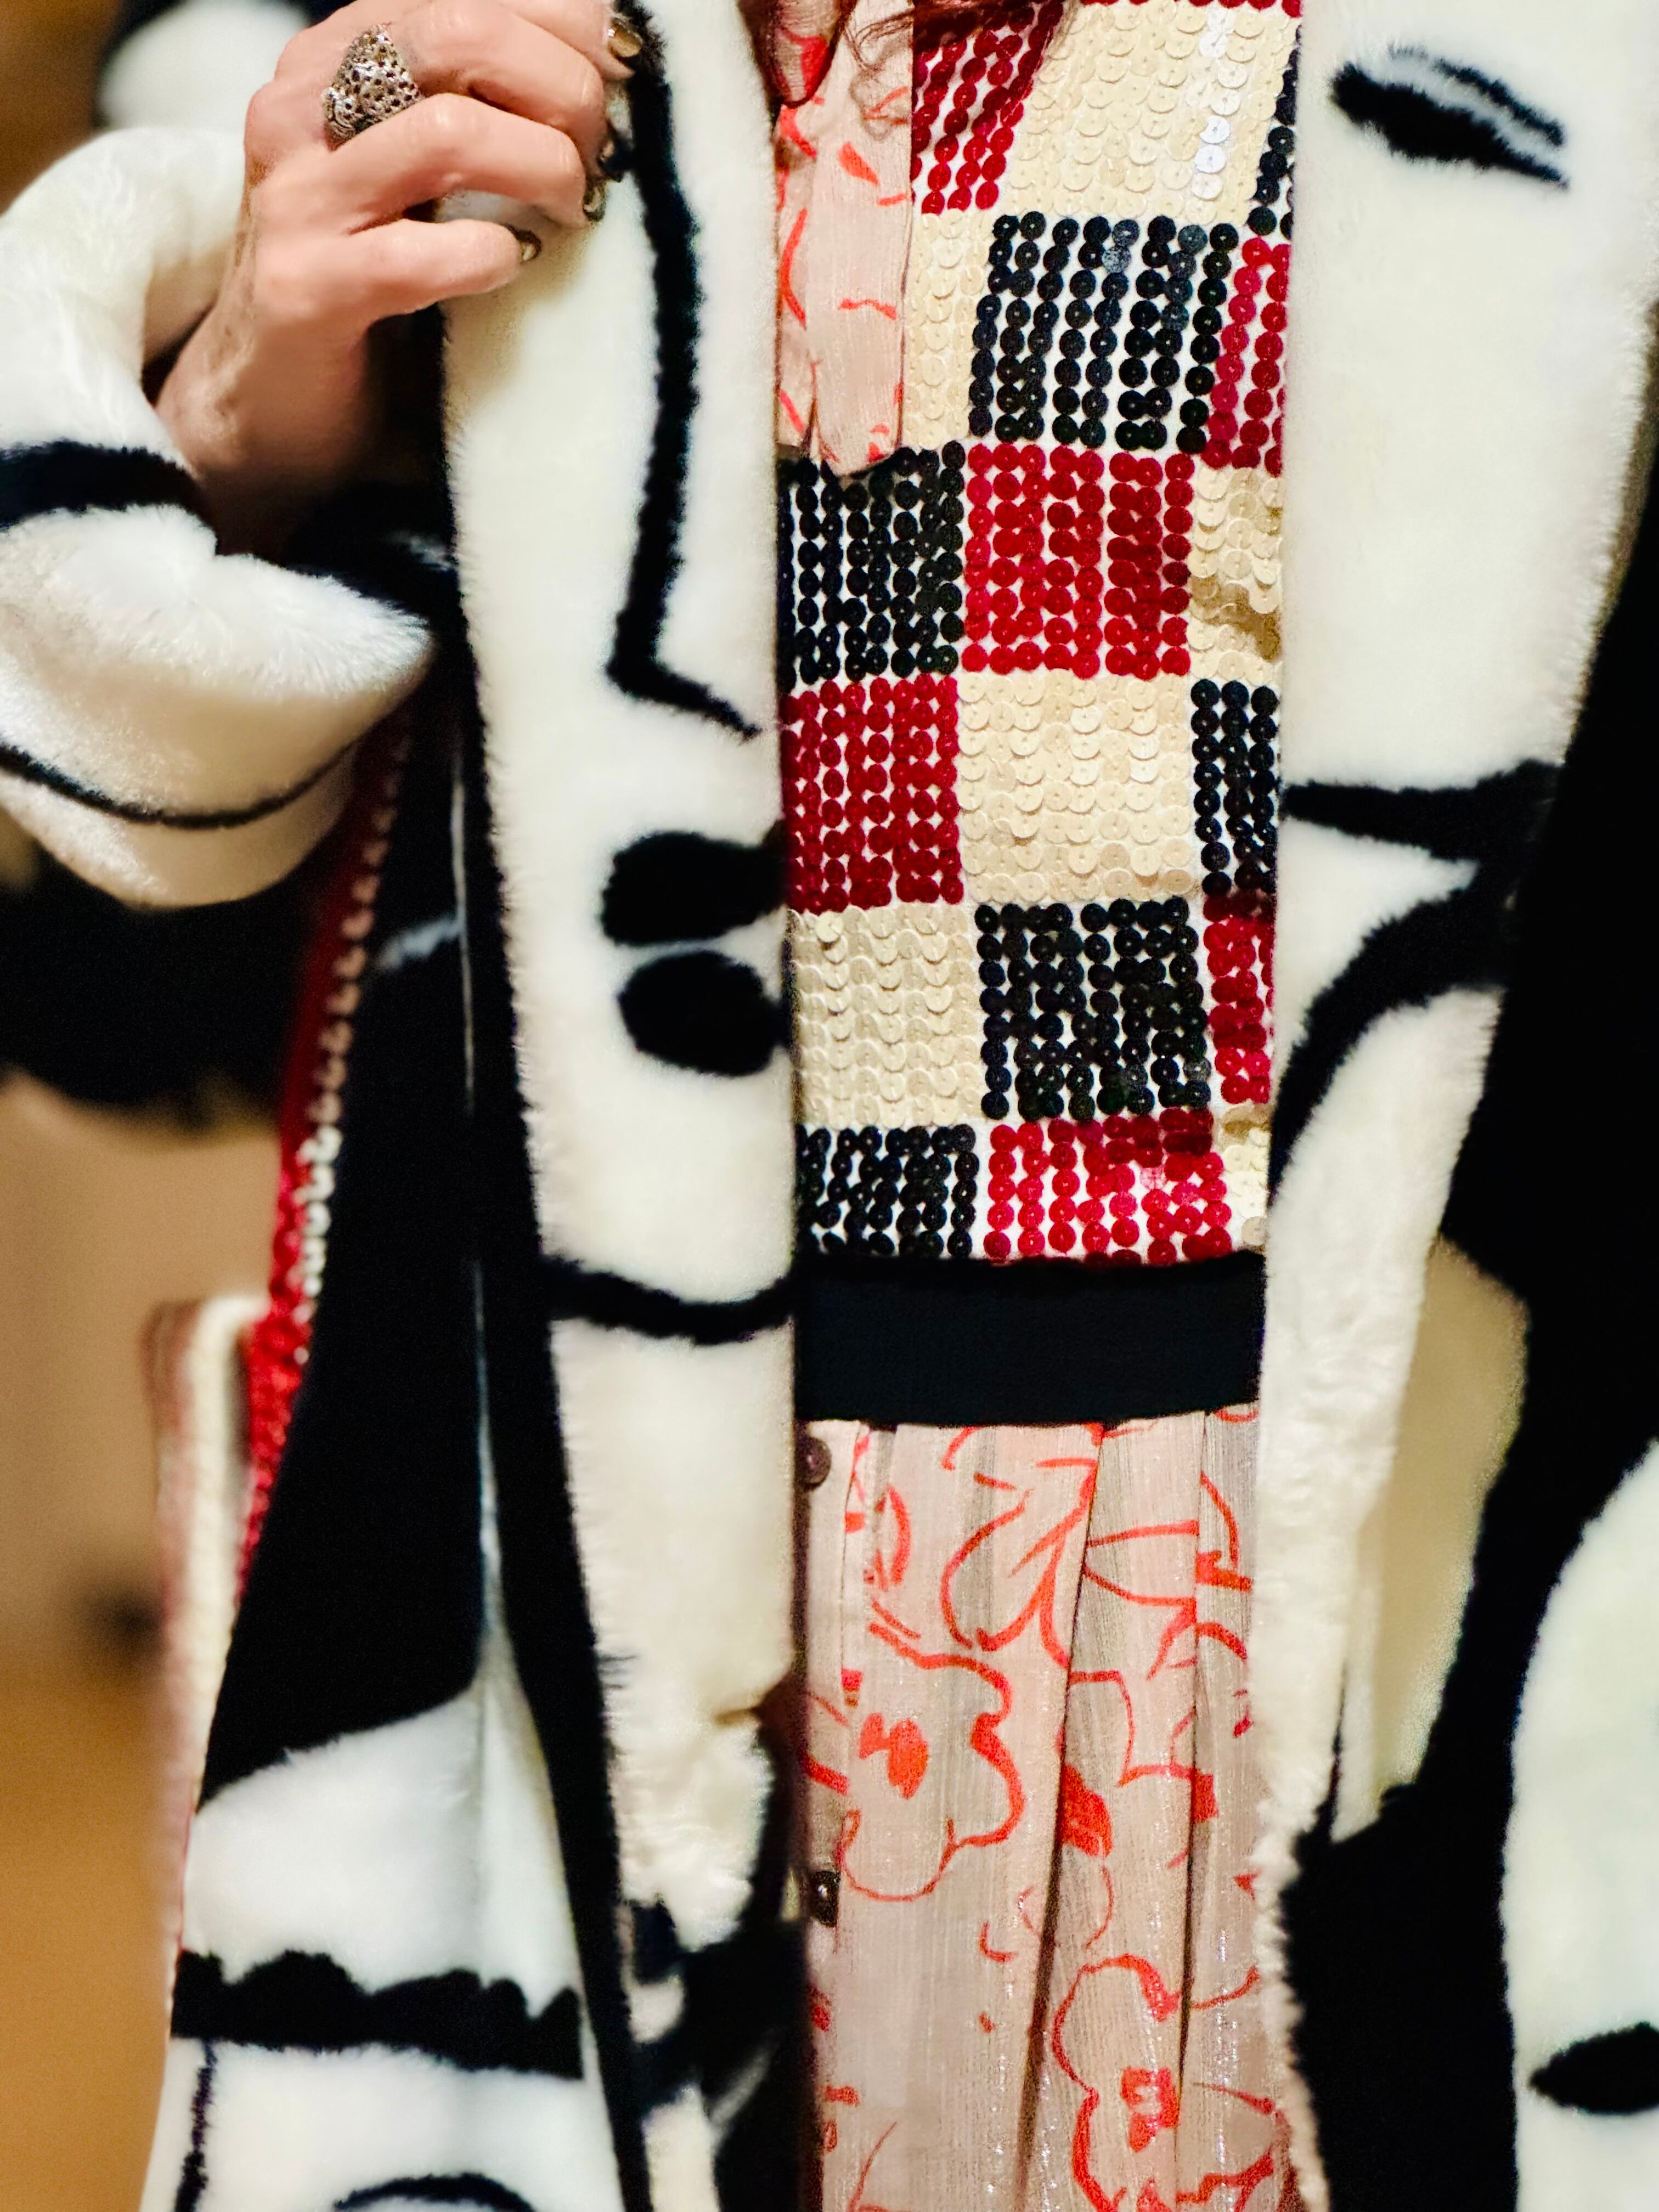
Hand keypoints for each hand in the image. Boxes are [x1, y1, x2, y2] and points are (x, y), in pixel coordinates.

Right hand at [156, 0, 628, 549]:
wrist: (268, 390)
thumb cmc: (368, 265)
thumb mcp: (418, 159)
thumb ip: (480, 98)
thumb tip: (605, 66)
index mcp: (337, 50)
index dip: (569, 23)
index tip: (628, 74)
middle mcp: (303, 101)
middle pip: (463, 34)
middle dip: (564, 91)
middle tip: (602, 159)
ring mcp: (300, 194)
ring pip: (450, 131)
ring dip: (544, 169)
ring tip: (573, 210)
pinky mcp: (306, 285)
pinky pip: (423, 254)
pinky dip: (493, 256)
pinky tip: (513, 265)